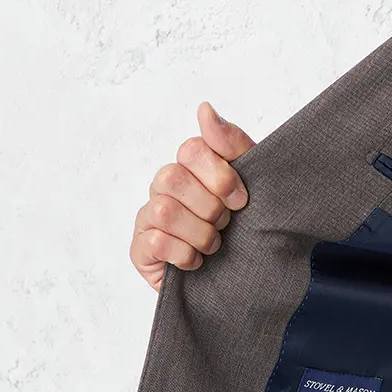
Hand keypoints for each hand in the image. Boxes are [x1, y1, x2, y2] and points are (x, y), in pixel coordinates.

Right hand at [130, 101, 254, 290]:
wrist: (243, 282)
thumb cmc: (245, 231)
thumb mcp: (251, 184)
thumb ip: (232, 144)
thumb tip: (204, 109)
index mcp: (190, 167)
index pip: (191, 149)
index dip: (219, 175)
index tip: (241, 200)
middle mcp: (164, 187)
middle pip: (173, 177)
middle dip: (210, 208)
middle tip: (225, 225)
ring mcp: (148, 218)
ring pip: (164, 210)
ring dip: (200, 233)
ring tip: (213, 246)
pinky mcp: (140, 250)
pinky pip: (154, 242)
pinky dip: (184, 255)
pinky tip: (196, 263)